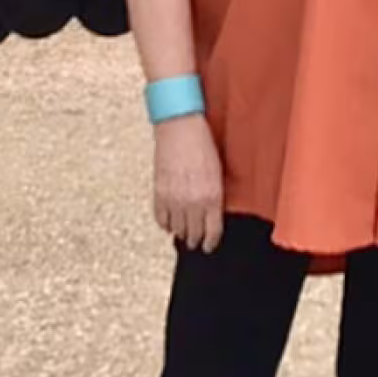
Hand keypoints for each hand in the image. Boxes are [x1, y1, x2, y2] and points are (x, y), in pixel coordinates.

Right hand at [152, 115, 223, 251]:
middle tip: (195, 243)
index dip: (210, 243)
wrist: (180, 129)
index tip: (208, 247)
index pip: (212, 232)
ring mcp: (174, 199)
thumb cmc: (203, 146)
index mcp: (212, 198)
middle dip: (195, 241)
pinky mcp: (159, 193)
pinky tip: (168, 223)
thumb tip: (212, 215)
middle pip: (193, 234)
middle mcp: (193, 203)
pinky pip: (160, 219)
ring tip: (183, 234)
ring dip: (180, 233)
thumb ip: (216, 197)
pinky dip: (165, 224)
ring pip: (176, 229)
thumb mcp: (219, 174)